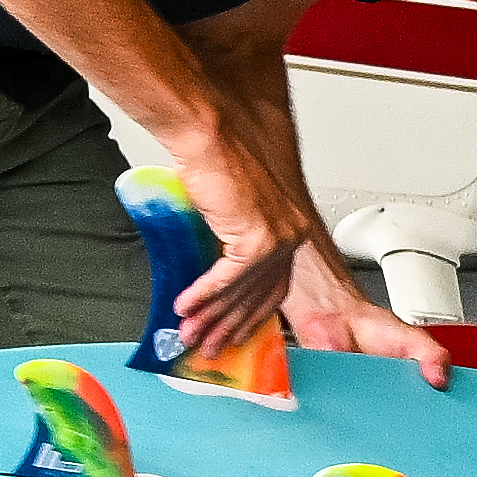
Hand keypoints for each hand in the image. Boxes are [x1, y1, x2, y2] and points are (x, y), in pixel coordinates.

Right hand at [146, 102, 448, 379]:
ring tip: (190, 334)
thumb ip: (229, 237)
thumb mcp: (230, 206)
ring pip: (241, 291)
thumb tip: (211, 266)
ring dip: (211, 317)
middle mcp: (290, 233)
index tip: (235, 332)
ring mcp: (278, 237)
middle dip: (231, 325)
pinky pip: (226, 279)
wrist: (211, 130)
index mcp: (290, 225)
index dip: (252, 313)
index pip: (274, 284)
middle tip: (211, 346)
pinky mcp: (257, 238)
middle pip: (260, 295)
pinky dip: (203, 296)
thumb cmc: (219, 155)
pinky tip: (186, 307)